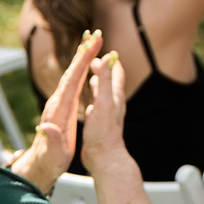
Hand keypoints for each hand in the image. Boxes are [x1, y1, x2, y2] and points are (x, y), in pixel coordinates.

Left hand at [7, 29, 99, 192]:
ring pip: (71, 73)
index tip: (92, 46)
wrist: (40, 164)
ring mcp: (58, 102)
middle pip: (71, 72)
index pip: (71, 81)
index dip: (81, 63)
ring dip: (81, 56)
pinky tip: (85, 60)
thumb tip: (46, 127)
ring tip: (91, 40)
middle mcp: (57, 102)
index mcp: (59, 111)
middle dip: (83, 52)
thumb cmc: (51, 160)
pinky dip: (79, 67)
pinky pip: (72, 81)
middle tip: (95, 34)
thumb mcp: (54, 154)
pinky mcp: (61, 104)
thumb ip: (52, 141)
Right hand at [80, 50, 135, 173]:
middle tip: (95, 55)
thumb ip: (106, 80)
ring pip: (104, 92)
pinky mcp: (102, 124)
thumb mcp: (103, 103)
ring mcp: (108, 114)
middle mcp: (113, 103)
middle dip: (103, 67)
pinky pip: (98, 106)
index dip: (108, 58)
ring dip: (99, 81)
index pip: (115, 71)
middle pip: (110, 79)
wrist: (104, 159)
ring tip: (92, 73)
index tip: (99, 45)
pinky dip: (94, 99)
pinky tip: (89, 102)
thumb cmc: (103, 133)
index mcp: (114, 96)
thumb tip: (108, 57)